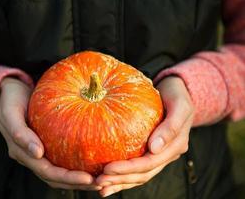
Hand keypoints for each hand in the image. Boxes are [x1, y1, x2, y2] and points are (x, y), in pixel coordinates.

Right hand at [0, 77, 100, 190]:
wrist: (10, 92)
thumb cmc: (11, 100)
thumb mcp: (11, 114)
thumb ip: (20, 134)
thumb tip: (37, 154)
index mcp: (21, 153)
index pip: (46, 172)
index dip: (67, 178)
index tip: (87, 178)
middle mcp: (30, 157)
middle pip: (55, 178)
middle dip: (77, 183)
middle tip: (99, 183)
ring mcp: (37, 153)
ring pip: (58, 174)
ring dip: (77, 180)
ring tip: (99, 181)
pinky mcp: (45, 145)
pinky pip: (60, 160)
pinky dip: (74, 167)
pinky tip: (90, 165)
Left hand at [96, 77, 193, 196]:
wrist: (178, 92)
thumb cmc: (177, 95)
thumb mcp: (179, 106)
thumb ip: (171, 127)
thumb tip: (154, 149)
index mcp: (176, 146)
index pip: (150, 163)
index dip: (129, 168)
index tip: (108, 168)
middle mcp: (168, 154)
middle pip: (143, 174)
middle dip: (121, 179)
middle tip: (99, 182)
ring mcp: (160, 155)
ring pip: (140, 175)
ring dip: (120, 182)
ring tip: (100, 186)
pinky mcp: (152, 152)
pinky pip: (138, 168)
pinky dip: (124, 176)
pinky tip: (109, 180)